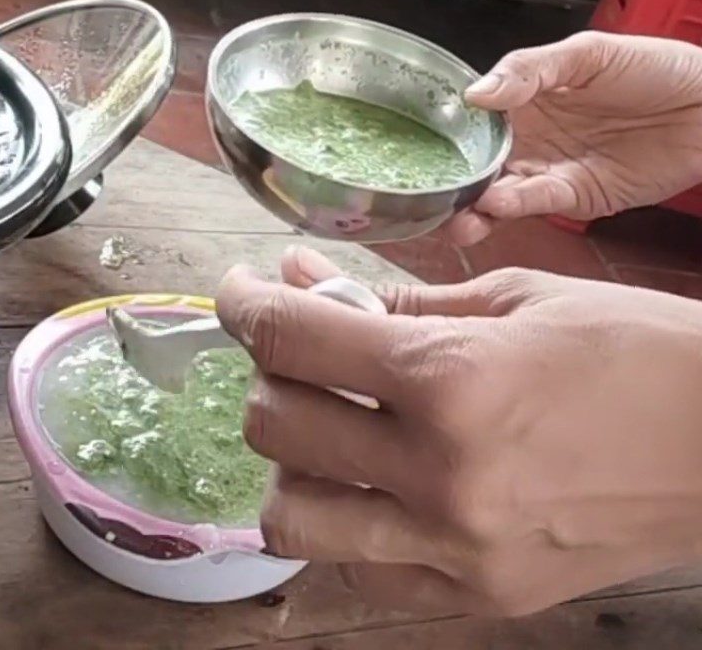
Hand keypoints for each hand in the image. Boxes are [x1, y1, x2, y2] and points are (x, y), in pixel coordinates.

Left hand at [217, 246, 701, 615]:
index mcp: (452, 380)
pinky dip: (340, 523)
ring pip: (293, 519)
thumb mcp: (512, 300)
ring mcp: (456, 549)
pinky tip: (369, 486)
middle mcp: (441, 474)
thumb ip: (394, 301)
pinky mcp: (477, 596)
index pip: (293, 339)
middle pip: (275, 426)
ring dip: (288, 460)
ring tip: (325, 426)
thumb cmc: (632, 350)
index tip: (241, 291)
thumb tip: (304, 279)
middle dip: (270, 373)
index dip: (245, 303)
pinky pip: (359, 571)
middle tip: (299, 350)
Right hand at [449, 31, 701, 244]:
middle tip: (429, 196)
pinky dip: (515, 207)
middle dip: (452, 184)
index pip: (472, 120)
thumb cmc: (653, 68)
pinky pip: (538, 203)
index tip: (418, 145)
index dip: (446, 134)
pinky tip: (497, 205)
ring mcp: (548, 170)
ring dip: (475, 208)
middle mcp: (528, 139)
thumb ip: (530, 70)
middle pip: (478, 165)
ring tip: (457, 216)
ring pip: (499, 194)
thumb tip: (477, 95)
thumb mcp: (587, 53)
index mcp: (524, 101)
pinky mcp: (575, 197)